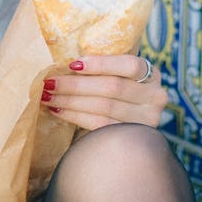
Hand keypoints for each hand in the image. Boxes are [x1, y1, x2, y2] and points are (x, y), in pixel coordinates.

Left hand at [40, 55, 167, 129]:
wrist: (131, 130)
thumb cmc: (117, 91)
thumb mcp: (118, 75)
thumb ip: (102, 68)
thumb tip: (66, 63)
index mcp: (151, 75)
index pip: (129, 65)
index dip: (101, 64)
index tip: (72, 64)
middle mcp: (155, 97)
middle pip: (112, 88)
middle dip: (75, 85)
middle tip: (48, 82)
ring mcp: (147, 120)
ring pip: (103, 108)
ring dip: (70, 101)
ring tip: (47, 96)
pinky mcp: (132, 138)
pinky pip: (99, 125)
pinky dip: (75, 116)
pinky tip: (58, 110)